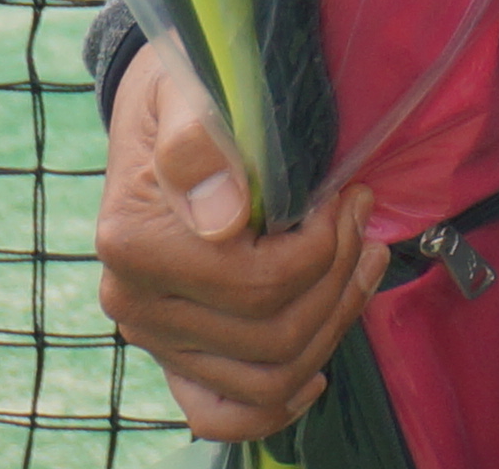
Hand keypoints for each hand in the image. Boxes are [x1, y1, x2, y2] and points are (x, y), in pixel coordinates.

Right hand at [91, 35, 380, 440]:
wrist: (160, 110)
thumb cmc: (185, 89)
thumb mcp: (189, 87)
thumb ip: (199, 140)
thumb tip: (224, 215)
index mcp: (135, 243)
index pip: (259, 283)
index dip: (325, 248)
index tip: (349, 196)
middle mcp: (135, 302)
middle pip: (271, 335)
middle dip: (339, 278)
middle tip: (363, 219)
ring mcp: (154, 336)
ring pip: (264, 377)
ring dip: (331, 326)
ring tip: (364, 264)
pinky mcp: (174, 354)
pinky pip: (218, 412)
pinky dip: (272, 407)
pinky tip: (315, 374)